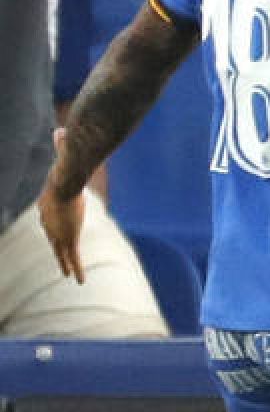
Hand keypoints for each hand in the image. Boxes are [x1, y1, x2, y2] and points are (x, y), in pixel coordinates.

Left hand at [38, 129, 86, 283]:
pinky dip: (77, 270)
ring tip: (69, 275)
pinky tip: (80, 280)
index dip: (53, 224)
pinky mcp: (69, 238)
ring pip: (61, 252)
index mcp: (46, 205)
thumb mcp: (63, 158)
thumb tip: (62, 130)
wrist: (66, 181)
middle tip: (61, 258)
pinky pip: (74, 258)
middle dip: (57, 247)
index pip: (48, 218)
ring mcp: (58, 231)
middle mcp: (49, 221)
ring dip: (65, 264)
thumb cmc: (65, 169)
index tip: (57, 230)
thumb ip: (62, 146)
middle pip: (52, 237)